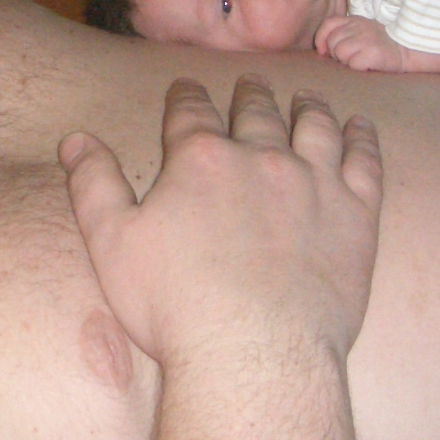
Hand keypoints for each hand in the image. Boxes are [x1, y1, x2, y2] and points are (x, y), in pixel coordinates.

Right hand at [59, 77, 382, 364]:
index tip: (186, 87)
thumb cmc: (176, 306)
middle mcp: (260, 155)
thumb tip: (75, 139)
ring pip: (314, 126)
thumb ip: (94, 185)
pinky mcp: (355, 214)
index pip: (190, 110)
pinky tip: (360, 127)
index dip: (186, 95)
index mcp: (200, 158)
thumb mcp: (112, 244)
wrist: (256, 355)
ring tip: (306, 96)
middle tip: (250, 84)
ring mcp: (313, 181)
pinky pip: (364, 161)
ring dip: (307, 106)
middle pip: (256, 110)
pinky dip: (363, 138)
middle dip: (249, 94)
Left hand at [315, 15, 406, 71]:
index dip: (321, 39)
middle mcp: (359, 26)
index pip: (328, 24)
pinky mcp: (374, 51)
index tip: (324, 51)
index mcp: (354, 20)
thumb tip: (321, 50)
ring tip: (361, 60)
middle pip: (332, 43)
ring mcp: (366, 38)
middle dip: (338, 54)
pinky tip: (369, 65)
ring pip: (341, 53)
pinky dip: (359, 68)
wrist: (408, 50)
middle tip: (354, 57)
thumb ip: (342, 34)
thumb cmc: (381, 44)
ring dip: (348, 62)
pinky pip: (354, 64)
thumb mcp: (361, 32)